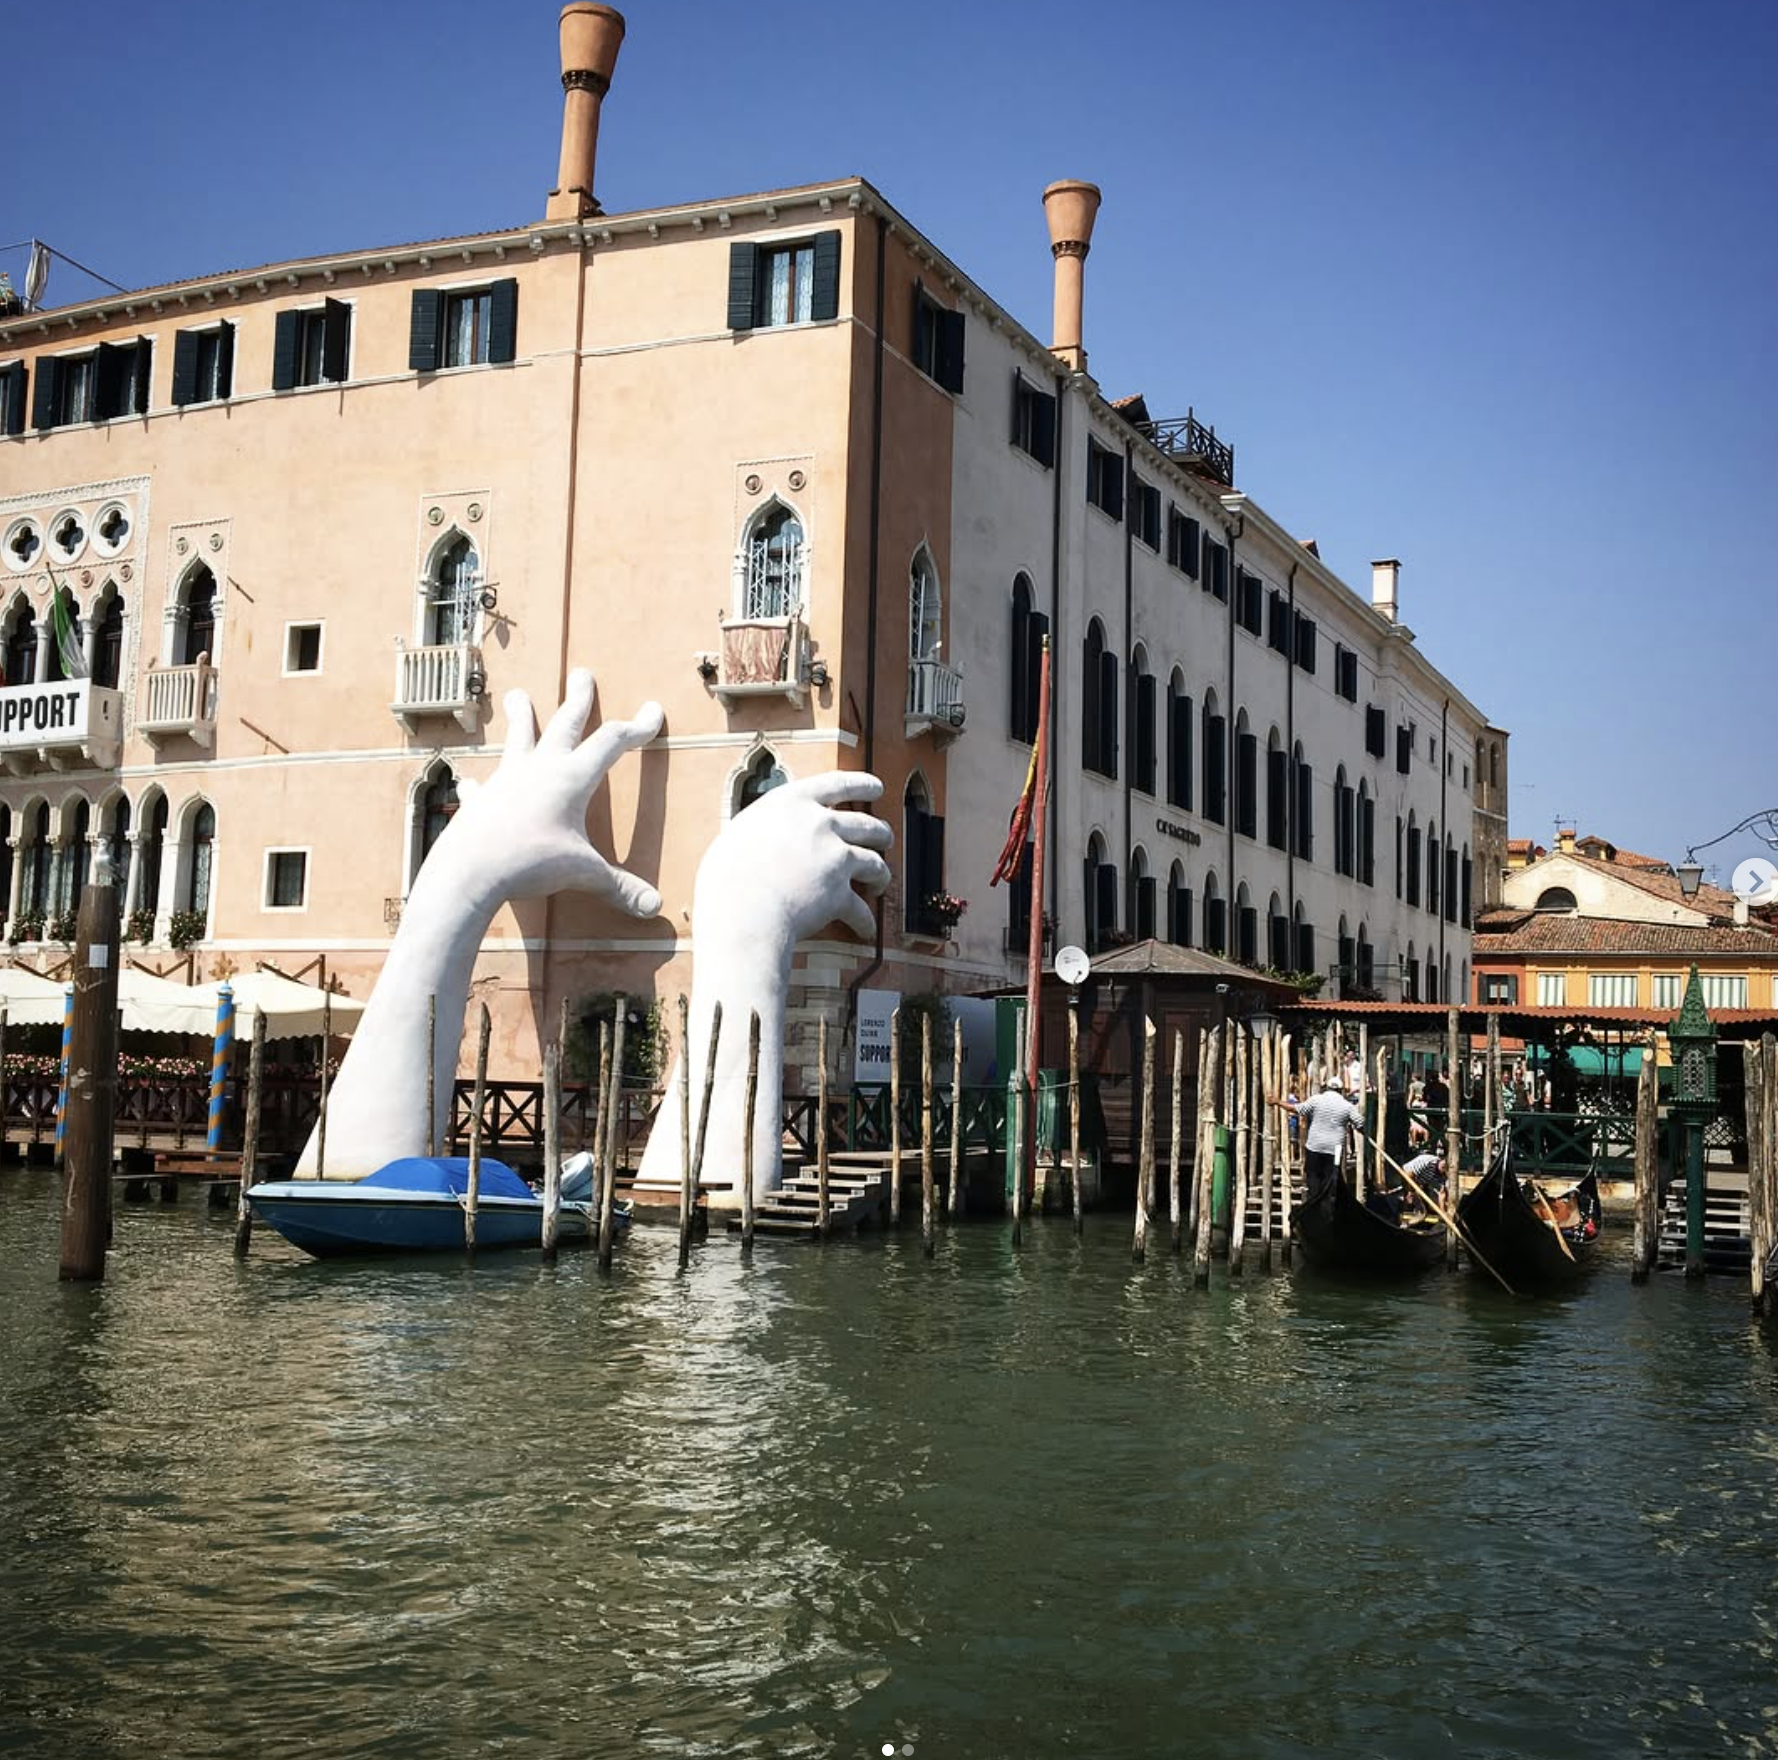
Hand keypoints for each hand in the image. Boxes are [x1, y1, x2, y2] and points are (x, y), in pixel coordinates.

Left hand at [427, 668, 664, 916]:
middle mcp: (540, 769)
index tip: (652, 712)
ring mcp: (508, 779)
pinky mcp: (482, 799)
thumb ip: (618, 887)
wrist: (471, 870)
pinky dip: (481, 782)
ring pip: (519, 738)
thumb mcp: (582, 874)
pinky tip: (472, 781)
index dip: (636, 727)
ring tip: (516, 695)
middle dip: (578, 699)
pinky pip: (483, 784)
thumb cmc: (530, 863)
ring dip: (521, 716)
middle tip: (582, 675)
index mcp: (571, 778)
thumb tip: (653, 907)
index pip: (611, 742)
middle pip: (564, 724)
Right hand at [693, 771, 891, 950]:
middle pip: (866, 823)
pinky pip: (861, 909)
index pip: (838, 782)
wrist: (740, 908)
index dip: (863, 783)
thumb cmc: (727, 875)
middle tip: (884, 838)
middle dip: (881, 833)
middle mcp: (820, 824)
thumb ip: (765, 828)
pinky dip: (865, 920)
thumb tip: (768, 837)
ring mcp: (834, 858)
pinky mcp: (839, 893)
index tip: (877, 787)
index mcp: (793, 802)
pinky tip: (866, 928)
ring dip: (881, 873)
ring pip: (875, 862)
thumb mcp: (740, 832)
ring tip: (879, 882)